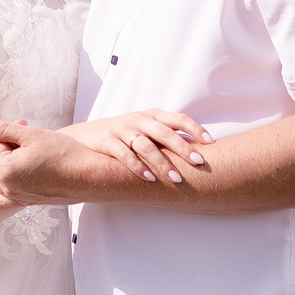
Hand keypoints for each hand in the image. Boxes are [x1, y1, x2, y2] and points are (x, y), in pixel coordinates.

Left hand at [0, 119, 89, 210]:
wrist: (88, 176)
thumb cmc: (63, 153)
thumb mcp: (32, 135)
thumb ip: (3, 130)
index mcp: (5, 169)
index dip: (8, 131)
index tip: (25, 126)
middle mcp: (6, 186)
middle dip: (4, 143)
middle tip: (25, 132)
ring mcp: (15, 196)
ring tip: (18, 147)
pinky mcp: (24, 201)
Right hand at [65, 108, 210, 184]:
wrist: (83, 137)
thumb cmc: (123, 136)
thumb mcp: (145, 131)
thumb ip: (166, 138)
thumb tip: (198, 152)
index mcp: (152, 115)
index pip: (178, 119)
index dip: (195, 129)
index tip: (211, 142)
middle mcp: (139, 119)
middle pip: (165, 132)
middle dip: (183, 148)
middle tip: (199, 162)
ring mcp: (122, 129)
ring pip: (146, 145)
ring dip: (162, 163)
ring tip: (176, 179)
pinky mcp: (106, 141)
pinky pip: (124, 154)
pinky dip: (137, 167)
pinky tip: (149, 178)